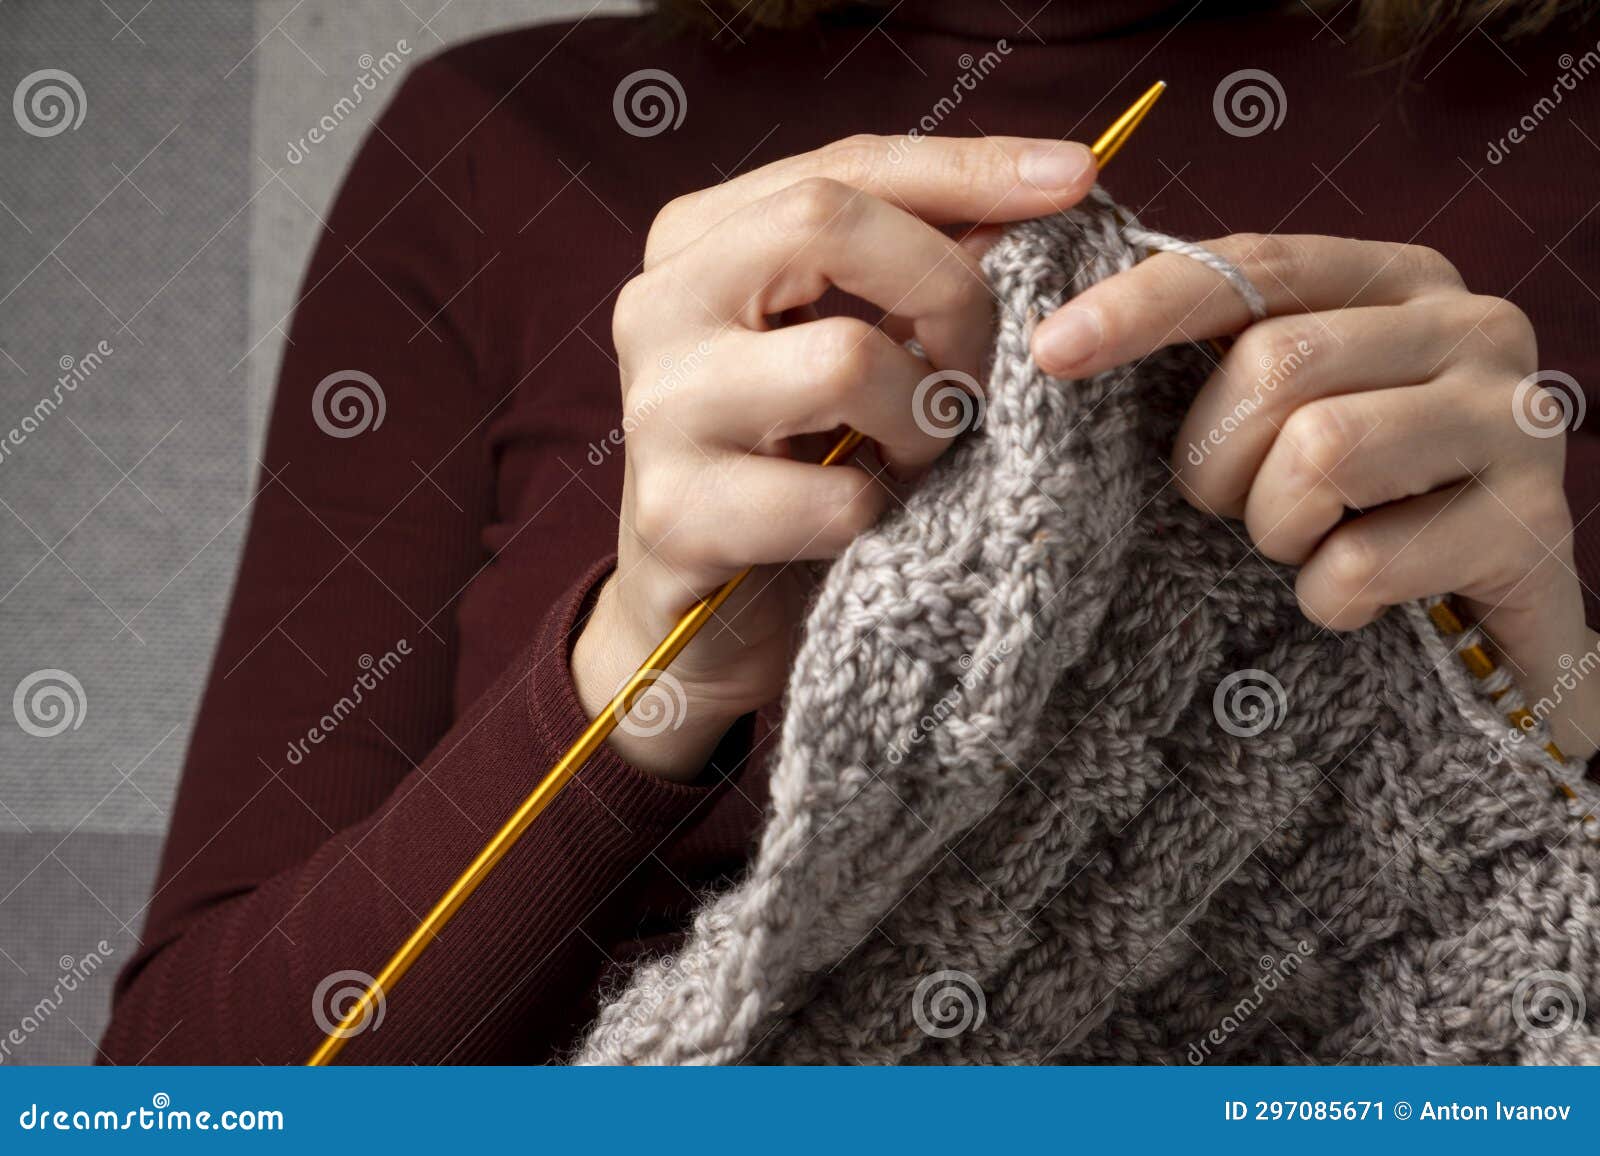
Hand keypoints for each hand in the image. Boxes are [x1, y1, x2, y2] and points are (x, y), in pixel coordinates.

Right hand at [574, 134, 1098, 779]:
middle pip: (826, 223)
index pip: (841, 167)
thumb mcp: (851, 345)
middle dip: (947, 289)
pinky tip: (865, 527)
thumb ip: (917, 267)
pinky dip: (881, 513)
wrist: (710, 619)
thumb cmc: (799, 465)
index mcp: (695, 245)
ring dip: (921, 421)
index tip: (1076, 178)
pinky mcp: (674, 515)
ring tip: (911, 458)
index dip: (966, 169)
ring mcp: (656, 411)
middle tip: (977, 369)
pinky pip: (836, 496)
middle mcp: (656, 307)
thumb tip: (1041, 195)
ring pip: (844, 360)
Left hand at [1032, 232, 1599, 759]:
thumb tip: (1058, 332)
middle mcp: (1472, 325)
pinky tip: (1347, 599)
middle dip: (1214, 457)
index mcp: (1397, 280)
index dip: (1144, 303)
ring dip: (1272, 525)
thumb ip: (1212, 353)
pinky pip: (1361, 564)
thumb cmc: (1354, 508)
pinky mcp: (1532, 527)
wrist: (1490, 633)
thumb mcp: (1283, 414)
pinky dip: (1323, 597)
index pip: (1254, 264)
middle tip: (1225, 507)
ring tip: (1299, 545)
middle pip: (1279, 361)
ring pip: (1322, 450)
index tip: (1049, 351)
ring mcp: (1515, 421)